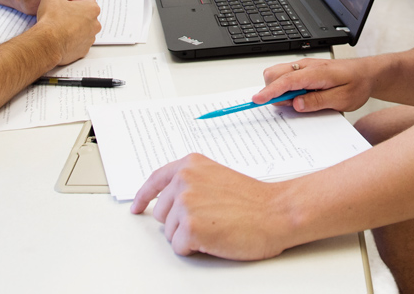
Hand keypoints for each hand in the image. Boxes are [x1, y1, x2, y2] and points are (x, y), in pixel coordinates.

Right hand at [33, 0, 100, 65]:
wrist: (47, 42)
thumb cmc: (51, 19)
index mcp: (92, 8)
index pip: (84, 2)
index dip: (72, 3)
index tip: (63, 6)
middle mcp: (95, 24)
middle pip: (85, 17)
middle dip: (74, 17)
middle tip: (60, 18)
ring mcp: (90, 38)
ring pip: (82, 31)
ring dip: (73, 30)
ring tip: (58, 30)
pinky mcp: (83, 51)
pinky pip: (78, 44)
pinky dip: (71, 42)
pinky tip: (60, 40)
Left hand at [130, 153, 291, 258]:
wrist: (277, 213)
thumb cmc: (255, 201)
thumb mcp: (217, 177)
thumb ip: (193, 182)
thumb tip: (172, 200)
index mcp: (191, 165)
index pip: (156, 179)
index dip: (143, 196)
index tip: (136, 207)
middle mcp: (184, 180)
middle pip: (161, 212)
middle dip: (179, 222)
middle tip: (209, 220)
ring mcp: (185, 203)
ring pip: (170, 232)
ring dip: (189, 236)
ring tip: (215, 227)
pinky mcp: (189, 227)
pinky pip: (179, 247)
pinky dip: (195, 249)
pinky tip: (214, 238)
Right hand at [255, 57, 372, 113]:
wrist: (367, 73)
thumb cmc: (357, 84)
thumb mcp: (342, 99)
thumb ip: (318, 101)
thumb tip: (296, 104)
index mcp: (315, 72)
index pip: (286, 81)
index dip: (270, 92)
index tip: (258, 100)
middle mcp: (306, 66)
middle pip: (274, 73)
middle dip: (273, 90)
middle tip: (291, 104)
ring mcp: (304, 66)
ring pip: (278, 74)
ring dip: (281, 90)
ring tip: (302, 100)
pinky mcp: (304, 70)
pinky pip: (286, 76)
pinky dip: (286, 87)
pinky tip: (301, 95)